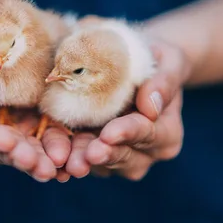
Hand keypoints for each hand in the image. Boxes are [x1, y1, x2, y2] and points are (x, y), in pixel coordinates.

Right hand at [0, 25, 57, 181]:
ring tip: (65, 164)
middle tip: (44, 165)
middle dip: (25, 158)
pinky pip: (50, 141)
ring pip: (30, 152)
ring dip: (48, 159)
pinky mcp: (35, 129)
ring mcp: (11, 137)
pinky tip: (79, 156)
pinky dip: (64, 148)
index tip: (7, 141)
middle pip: (4, 151)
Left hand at [65, 38, 189, 179]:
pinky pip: (83, 159)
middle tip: (88, 153)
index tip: (109, 133)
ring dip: (84, 159)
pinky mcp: (97, 156)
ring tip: (68, 159)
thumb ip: (163, 81)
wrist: (137, 63)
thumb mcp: (168, 60)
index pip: (149, 134)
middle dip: (106, 154)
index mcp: (168, 132)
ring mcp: (122, 158)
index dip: (128, 133)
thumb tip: (151, 107)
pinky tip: (54, 152)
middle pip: (127, 157)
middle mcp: (147, 152)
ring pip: (103, 164)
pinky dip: (69, 155)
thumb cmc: (156, 58)